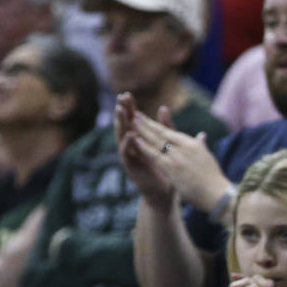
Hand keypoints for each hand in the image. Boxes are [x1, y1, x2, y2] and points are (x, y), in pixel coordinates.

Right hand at [115, 93, 173, 209]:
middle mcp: (131, 145)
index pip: (132, 119)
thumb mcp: (165, 144)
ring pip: (121, 136)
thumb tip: (164, 107)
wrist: (164, 192)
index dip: (129, 107)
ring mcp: (129, 155)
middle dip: (122, 111)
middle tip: (121, 97)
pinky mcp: (130, 166)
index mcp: (140, 139)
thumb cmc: (164, 168)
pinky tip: (130, 134)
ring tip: (121, 111)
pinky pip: (126, 153)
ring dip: (121, 123)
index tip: (127, 94)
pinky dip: (127, 143)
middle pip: (124, 124)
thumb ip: (165, 127)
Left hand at [130, 105, 230, 209]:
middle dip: (147, 123)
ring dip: (142, 130)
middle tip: (135, 114)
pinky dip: (144, 146)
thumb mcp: (208, 157)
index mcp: (193, 144)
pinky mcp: (172, 168)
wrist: (217, 194)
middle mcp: (185, 147)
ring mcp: (177, 157)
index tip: (148, 119)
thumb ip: (201, 145)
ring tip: (131, 121)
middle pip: (162, 132)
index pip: (170, 132)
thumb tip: (201, 136)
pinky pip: (154, 155)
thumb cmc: (214, 179)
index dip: (157, 124)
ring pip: (156, 141)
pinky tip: (135, 140)